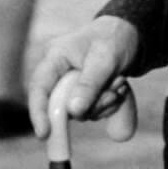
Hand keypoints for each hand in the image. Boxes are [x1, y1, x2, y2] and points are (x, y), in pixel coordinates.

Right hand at [27, 15, 140, 139]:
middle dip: (89, 106)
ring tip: (120, 83)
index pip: (39, 87)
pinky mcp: (82, 93)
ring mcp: (70, 84)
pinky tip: (119, 88)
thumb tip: (73, 111)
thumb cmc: (114, 39)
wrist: (129, 35)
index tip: (44, 133)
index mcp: (55, 56)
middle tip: (113, 95)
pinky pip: (91, 109)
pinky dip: (107, 104)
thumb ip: (88, 84)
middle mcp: (58, 71)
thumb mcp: (105, 60)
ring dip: (103, 104)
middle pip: (61, 104)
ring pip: (79, 110)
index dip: (38, 111)